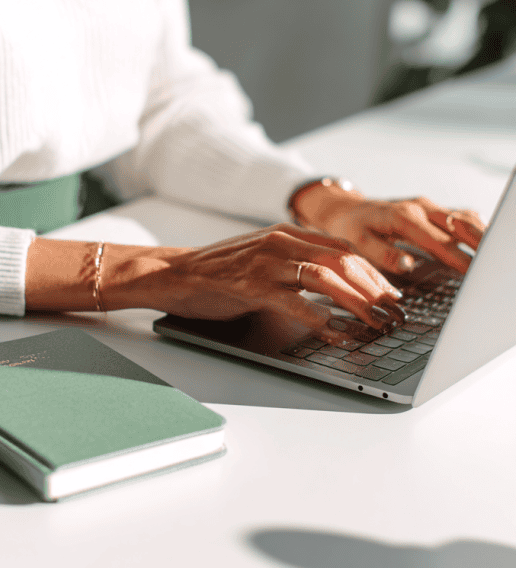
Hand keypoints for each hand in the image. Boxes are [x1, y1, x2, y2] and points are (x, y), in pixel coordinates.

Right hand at [102, 223, 406, 346]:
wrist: (173, 273)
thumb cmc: (219, 273)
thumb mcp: (263, 259)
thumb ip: (295, 264)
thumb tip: (336, 286)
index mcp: (287, 234)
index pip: (344, 247)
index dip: (374, 272)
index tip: (392, 294)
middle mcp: (281, 241)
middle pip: (343, 259)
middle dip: (375, 288)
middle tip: (395, 313)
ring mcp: (266, 262)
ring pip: (326, 276)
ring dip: (358, 301)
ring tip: (376, 323)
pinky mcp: (252, 285)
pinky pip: (296, 302)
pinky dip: (322, 319)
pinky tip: (337, 334)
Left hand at [291, 184, 484, 275]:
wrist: (347, 209)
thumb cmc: (351, 228)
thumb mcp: (357, 242)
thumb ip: (382, 254)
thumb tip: (407, 264)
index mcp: (402, 217)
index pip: (438, 240)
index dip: (458, 257)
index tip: (474, 273)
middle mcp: (420, 207)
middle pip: (460, 223)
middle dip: (480, 243)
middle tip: (495, 264)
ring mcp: (428, 206)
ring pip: (464, 217)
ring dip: (482, 234)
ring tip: (495, 256)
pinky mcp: (432, 209)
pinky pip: (460, 216)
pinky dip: (476, 228)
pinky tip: (486, 243)